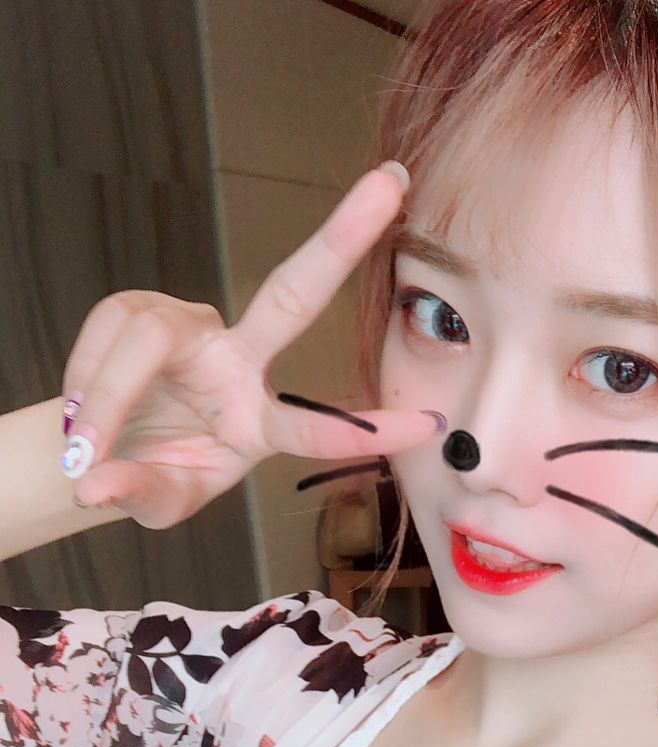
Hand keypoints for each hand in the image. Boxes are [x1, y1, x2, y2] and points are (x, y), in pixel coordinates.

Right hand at [60, 162, 436, 529]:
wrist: (99, 450)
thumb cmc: (147, 476)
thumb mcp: (155, 503)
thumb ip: (137, 496)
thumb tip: (95, 486)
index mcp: (260, 424)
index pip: (319, 428)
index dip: (368, 430)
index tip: (429, 426)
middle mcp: (238, 363)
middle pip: (292, 294)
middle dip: (342, 238)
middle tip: (391, 184)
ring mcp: (192, 330)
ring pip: (149, 339)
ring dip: (109, 393)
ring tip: (86, 444)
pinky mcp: (141, 309)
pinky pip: (110, 334)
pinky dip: (85, 382)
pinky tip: (81, 416)